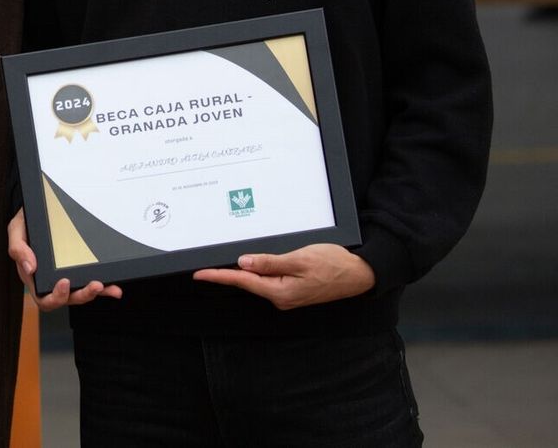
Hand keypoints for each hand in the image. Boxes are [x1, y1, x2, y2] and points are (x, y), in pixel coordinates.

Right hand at [8, 208, 121, 311]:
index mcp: (34, 278)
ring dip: (95, 293)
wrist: (37, 213)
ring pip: (80, 293)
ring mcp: (66, 276)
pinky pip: (90, 282)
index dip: (55, 297)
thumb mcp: (16, 231)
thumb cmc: (25, 224)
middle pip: (67, 299)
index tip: (64, 282)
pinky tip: (113, 288)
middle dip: (81, 295)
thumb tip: (30, 267)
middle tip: (94, 285)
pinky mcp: (78, 270)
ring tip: (104, 286)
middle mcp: (51, 281)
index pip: (44, 298)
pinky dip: (104, 288)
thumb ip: (18, 249)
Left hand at [191, 243, 374, 309]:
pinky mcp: (293, 290)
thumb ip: (270, 263)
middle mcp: (281, 298)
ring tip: (225, 266)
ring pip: (259, 281)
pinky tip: (251, 265)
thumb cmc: (333, 265)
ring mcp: (288, 295)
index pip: (242, 281)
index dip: (219, 277)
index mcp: (280, 292)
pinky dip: (258, 272)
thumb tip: (244, 263)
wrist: (359, 274)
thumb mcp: (300, 259)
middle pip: (248, 283)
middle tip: (205, 268)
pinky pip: (270, 281)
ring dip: (243, 273)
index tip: (199, 275)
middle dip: (227, 274)